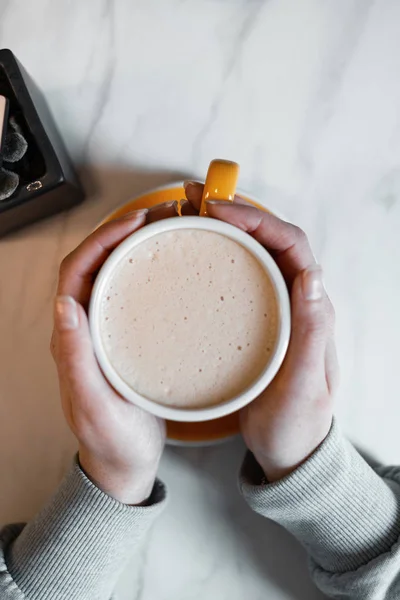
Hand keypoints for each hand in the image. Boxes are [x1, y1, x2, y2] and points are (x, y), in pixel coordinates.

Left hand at [51, 202, 178, 503]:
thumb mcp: (93, 405)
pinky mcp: (128, 340)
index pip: (76, 273)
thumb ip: (76, 359)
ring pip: (114, 275)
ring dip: (135, 248)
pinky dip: (149, 272)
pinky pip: (133, 295)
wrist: (125, 465)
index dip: (101, 241)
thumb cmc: (112, 441)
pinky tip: (172, 269)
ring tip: (167, 230)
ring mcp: (107, 333)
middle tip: (158, 215)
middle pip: (95, 265)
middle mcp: (86, 329)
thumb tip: (64, 305)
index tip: (134, 223)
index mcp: (73, 339)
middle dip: (121, 233)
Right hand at [184, 183, 337, 481]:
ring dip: (226, 229)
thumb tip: (310, 275)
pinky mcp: (254, 323)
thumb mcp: (304, 385)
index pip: (292, 246)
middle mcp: (296, 302)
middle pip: (271, 240)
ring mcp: (274, 310)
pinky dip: (218, 257)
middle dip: (237, 214)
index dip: (259, 221)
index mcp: (313, 310)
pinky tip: (193, 256)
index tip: (221, 213)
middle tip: (196, 202)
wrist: (289, 450)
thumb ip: (310, 333)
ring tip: (190, 216)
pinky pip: (239, 278)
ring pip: (254, 255)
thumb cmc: (297, 423)